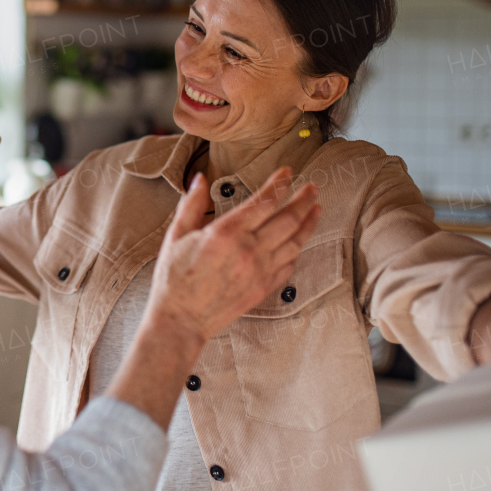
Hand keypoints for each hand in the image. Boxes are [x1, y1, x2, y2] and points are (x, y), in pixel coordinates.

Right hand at [147, 167, 319, 352]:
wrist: (182, 319)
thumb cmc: (174, 279)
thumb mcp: (176, 235)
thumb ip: (191, 205)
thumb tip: (200, 179)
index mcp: (227, 232)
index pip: (265, 200)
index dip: (280, 183)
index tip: (287, 172)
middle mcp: (249, 249)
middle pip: (289, 218)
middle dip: (304, 198)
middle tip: (313, 187)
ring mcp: (260, 270)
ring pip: (295, 241)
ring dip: (309, 222)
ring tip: (316, 209)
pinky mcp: (264, 287)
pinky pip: (289, 264)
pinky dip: (297, 249)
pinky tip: (300, 241)